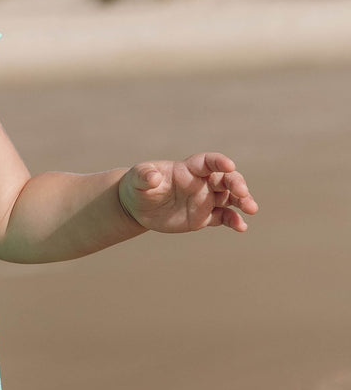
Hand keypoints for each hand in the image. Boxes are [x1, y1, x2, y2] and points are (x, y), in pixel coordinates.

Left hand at [119, 152, 257, 233]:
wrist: (138, 206)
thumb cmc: (138, 186)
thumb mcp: (137, 179)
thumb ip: (145, 175)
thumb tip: (153, 178)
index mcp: (188, 169)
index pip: (208, 162)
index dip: (219, 162)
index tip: (229, 165)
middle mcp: (202, 182)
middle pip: (226, 179)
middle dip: (237, 184)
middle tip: (243, 193)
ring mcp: (205, 199)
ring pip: (230, 198)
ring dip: (243, 202)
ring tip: (251, 209)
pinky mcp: (204, 217)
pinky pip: (223, 217)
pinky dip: (234, 221)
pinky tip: (241, 227)